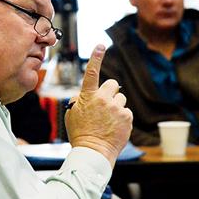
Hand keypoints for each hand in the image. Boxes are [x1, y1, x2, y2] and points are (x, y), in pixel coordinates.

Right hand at [65, 44, 132, 164]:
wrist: (94, 152)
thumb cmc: (81, 134)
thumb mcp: (72, 115)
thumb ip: (78, 101)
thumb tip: (83, 95)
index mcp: (88, 97)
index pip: (91, 73)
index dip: (96, 58)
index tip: (101, 45)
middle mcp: (103, 99)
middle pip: (113, 83)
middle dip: (110, 91)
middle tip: (105, 103)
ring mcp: (116, 108)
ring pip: (121, 98)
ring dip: (116, 106)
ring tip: (108, 120)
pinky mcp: (127, 117)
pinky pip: (126, 111)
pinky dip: (122, 118)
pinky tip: (114, 127)